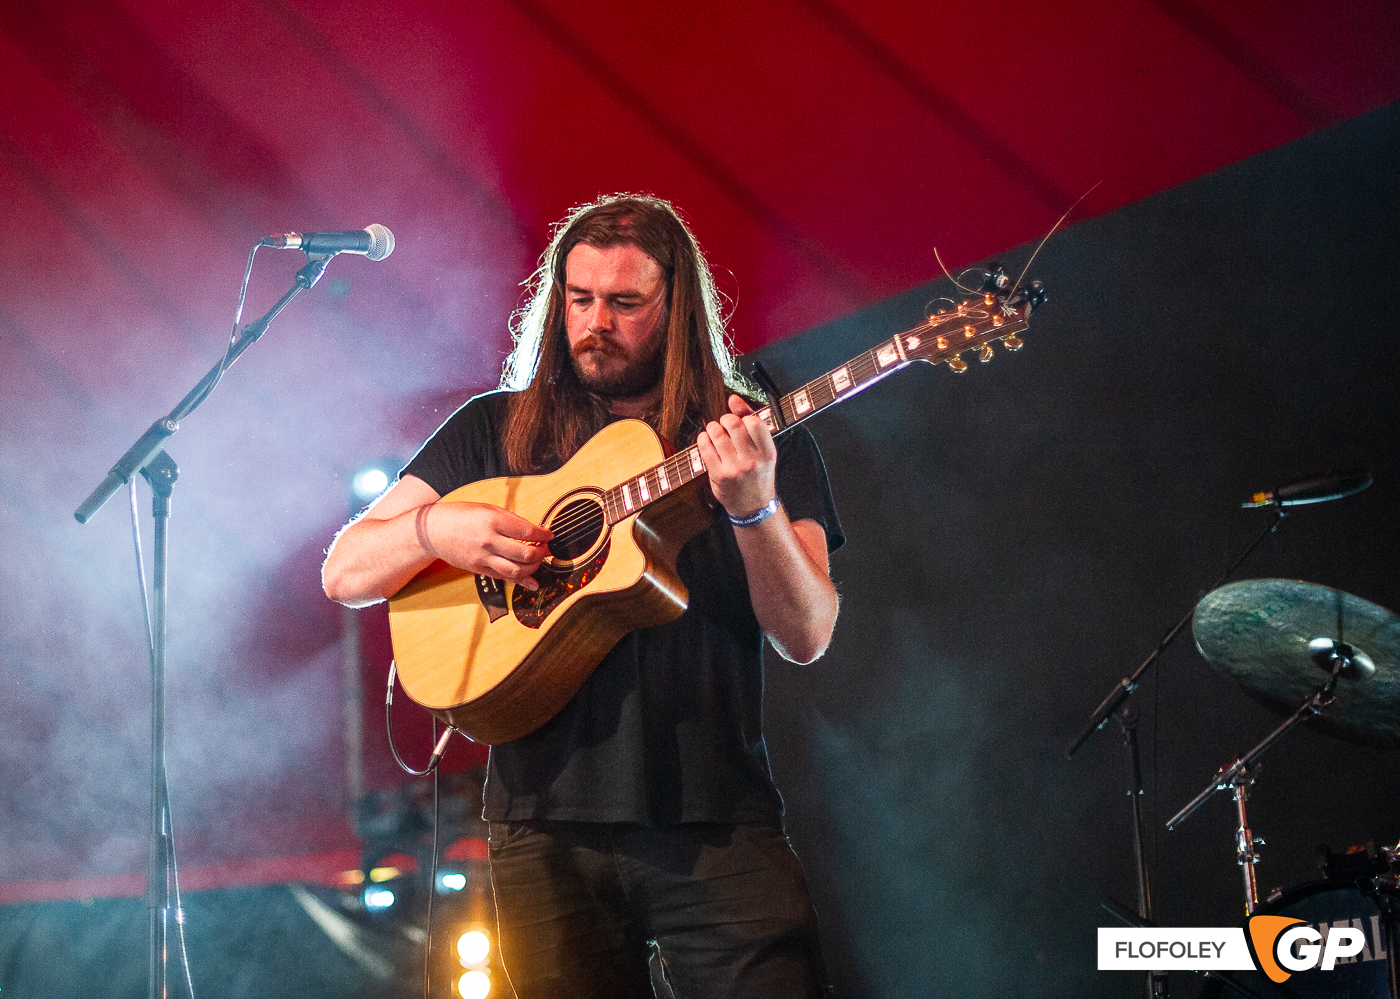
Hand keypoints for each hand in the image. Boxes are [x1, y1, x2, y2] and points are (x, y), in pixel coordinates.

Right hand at [418, 501, 552, 590]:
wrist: (433, 531)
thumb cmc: (460, 516)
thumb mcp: (488, 509)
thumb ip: (511, 520)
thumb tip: (533, 530)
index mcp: (492, 521)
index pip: (527, 532)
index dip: (543, 535)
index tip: (549, 535)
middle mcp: (489, 541)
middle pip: (525, 554)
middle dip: (541, 553)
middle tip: (545, 548)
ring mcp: (483, 558)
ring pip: (517, 570)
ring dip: (534, 567)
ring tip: (537, 560)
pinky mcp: (479, 569)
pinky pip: (504, 577)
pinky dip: (521, 581)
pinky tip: (532, 581)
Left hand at [696, 394, 777, 518]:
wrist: (753, 507)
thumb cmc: (758, 474)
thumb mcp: (764, 451)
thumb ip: (751, 423)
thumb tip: (733, 398)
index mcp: (768, 453)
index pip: (755, 422)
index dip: (744, 416)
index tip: (740, 419)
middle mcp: (752, 460)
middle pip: (734, 424)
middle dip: (726, 419)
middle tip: (725, 423)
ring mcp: (734, 468)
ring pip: (717, 434)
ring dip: (713, 427)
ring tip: (715, 431)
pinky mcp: (718, 475)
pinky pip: (705, 448)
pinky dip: (703, 439)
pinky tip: (707, 440)